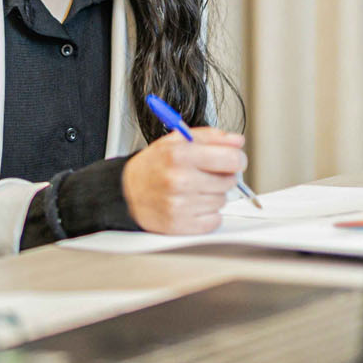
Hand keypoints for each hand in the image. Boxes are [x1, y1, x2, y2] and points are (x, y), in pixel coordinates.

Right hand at [120, 127, 246, 235]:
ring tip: (192, 190)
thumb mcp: (177, 141)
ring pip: (222, 201)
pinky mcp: (180, 225)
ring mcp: (180, 204)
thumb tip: (237, 142)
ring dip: (212, 196)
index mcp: (180, 155)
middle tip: (203, 174)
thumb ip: (211, 137)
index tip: (231, 160)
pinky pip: (214, 220)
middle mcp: (179, 180)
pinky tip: (191, 205)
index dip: (236, 159)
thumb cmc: (153, 166)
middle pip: (230, 181)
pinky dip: (207, 214)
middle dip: (221, 177)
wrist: (126, 192)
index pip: (232, 159)